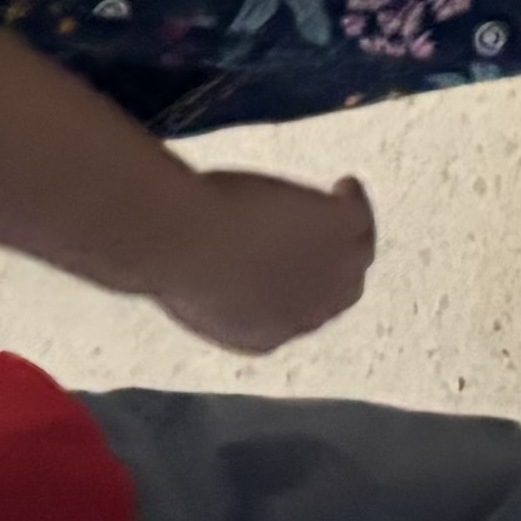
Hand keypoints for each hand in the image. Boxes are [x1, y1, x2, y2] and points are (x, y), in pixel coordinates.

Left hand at [148, 169, 375, 354]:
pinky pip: (359, 214)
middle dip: (335, 267)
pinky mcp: (336, 229)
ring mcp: (328, 272)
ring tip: (342, 202)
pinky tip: (344, 184)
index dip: (297, 289)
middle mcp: (307, 315)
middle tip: (325, 238)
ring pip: (357, 254)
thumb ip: (210, 286)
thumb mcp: (186, 288)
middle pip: (339, 292)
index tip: (286, 262)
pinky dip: (354, 198)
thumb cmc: (162, 257)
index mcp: (261, 336)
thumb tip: (210, 263)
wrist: (179, 237)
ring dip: (353, 231)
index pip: (296, 317)